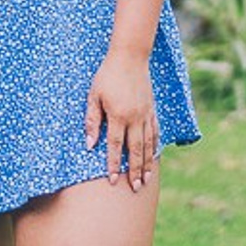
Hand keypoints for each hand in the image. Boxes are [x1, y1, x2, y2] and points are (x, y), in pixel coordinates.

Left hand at [85, 44, 158, 186]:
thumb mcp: (94, 95)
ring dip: (147, 163)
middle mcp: (135, 118)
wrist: (130, 57)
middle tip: (135, 188)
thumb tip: (90, 145)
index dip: (114, 164)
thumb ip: (92, 121)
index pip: (116, 146)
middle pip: (136, 150)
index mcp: (118, 115)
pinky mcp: (152, 109)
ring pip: (148, 144)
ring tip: (146, 179)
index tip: (113, 180)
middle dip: (135, 171)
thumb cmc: (107, 75)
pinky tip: (154, 156)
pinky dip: (155, 146)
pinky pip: (155, 131)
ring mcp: (146, 114)